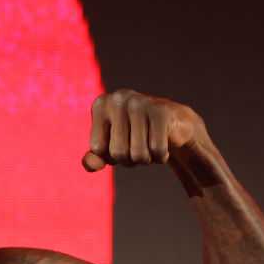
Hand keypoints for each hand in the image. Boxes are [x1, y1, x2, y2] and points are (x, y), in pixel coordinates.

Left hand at [82, 89, 206, 171]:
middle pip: (117, 153)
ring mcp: (140, 102)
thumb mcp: (108, 149)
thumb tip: (90, 165)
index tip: (120, 142)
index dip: (110, 154)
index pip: (98, 149)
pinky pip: (157, 150)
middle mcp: (118, 99)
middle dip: (129, 159)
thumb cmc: (133, 137)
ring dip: (145, 159)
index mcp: (101, 105)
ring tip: (149, 143)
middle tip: (138, 145)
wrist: (172, 125)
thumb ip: (94, 158)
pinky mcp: (162, 111)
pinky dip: (161, 156)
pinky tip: (164, 143)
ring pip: (137, 154)